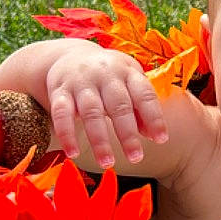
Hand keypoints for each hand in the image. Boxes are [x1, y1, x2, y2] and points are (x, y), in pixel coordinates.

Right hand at [45, 45, 169, 168]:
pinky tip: (73, 153)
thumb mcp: (128, 84)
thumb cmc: (108, 77)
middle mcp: (105, 75)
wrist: (69, 56)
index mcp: (127, 72)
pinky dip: (66, 134)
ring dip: (99, 140)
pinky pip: (61, 114)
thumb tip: (153, 136)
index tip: (161, 140)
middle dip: (127, 134)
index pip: (144, 95)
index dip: (154, 117)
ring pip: (91, 112)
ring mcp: (81, 82)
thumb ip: (140, 108)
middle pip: (119, 105)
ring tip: (107, 163)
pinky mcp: (59, 91)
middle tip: (135, 158)